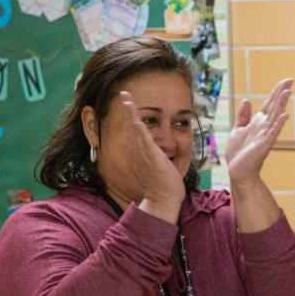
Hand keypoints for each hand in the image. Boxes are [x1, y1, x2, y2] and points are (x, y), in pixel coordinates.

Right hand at [112, 91, 185, 207]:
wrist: (164, 201)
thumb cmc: (166, 188)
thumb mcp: (166, 168)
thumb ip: (166, 158)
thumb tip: (171, 151)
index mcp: (143, 154)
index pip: (136, 134)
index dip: (132, 119)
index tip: (130, 107)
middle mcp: (140, 152)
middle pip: (132, 128)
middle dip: (128, 110)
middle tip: (124, 95)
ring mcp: (145, 154)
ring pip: (135, 129)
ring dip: (130, 112)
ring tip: (125, 97)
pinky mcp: (151, 156)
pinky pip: (143, 138)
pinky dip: (138, 126)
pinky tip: (133, 115)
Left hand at [225, 79, 291, 184]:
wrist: (238, 171)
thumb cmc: (238, 153)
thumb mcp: (237, 130)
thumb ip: (243, 116)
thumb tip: (247, 100)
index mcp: (258, 122)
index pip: (270, 103)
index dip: (277, 91)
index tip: (286, 80)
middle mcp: (264, 127)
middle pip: (275, 106)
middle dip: (281, 93)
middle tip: (291, 80)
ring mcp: (265, 136)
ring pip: (275, 117)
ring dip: (281, 104)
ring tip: (288, 92)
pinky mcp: (263, 145)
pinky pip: (272, 133)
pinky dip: (278, 124)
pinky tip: (284, 116)